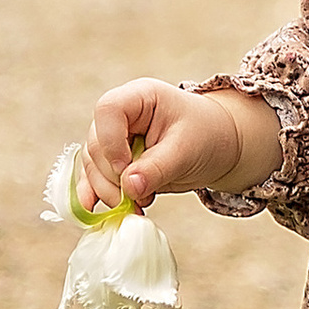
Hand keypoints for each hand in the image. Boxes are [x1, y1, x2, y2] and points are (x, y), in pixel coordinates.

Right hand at [80, 78, 268, 212]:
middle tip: (139, 196)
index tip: (127, 168)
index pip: (107, 110)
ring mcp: (113, 139)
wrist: (217, 146)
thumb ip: (157, 168)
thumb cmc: (206, 136)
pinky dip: (95, 194)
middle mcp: (120, 116)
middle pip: (96, 144)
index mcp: (139, 98)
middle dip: (112, 177)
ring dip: (108, 191)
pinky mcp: (112, 162)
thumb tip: (128, 187)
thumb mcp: (186, 150)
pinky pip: (92, 177)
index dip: (111, 142)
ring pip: (92, 164)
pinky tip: (92, 211)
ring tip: (137, 204)